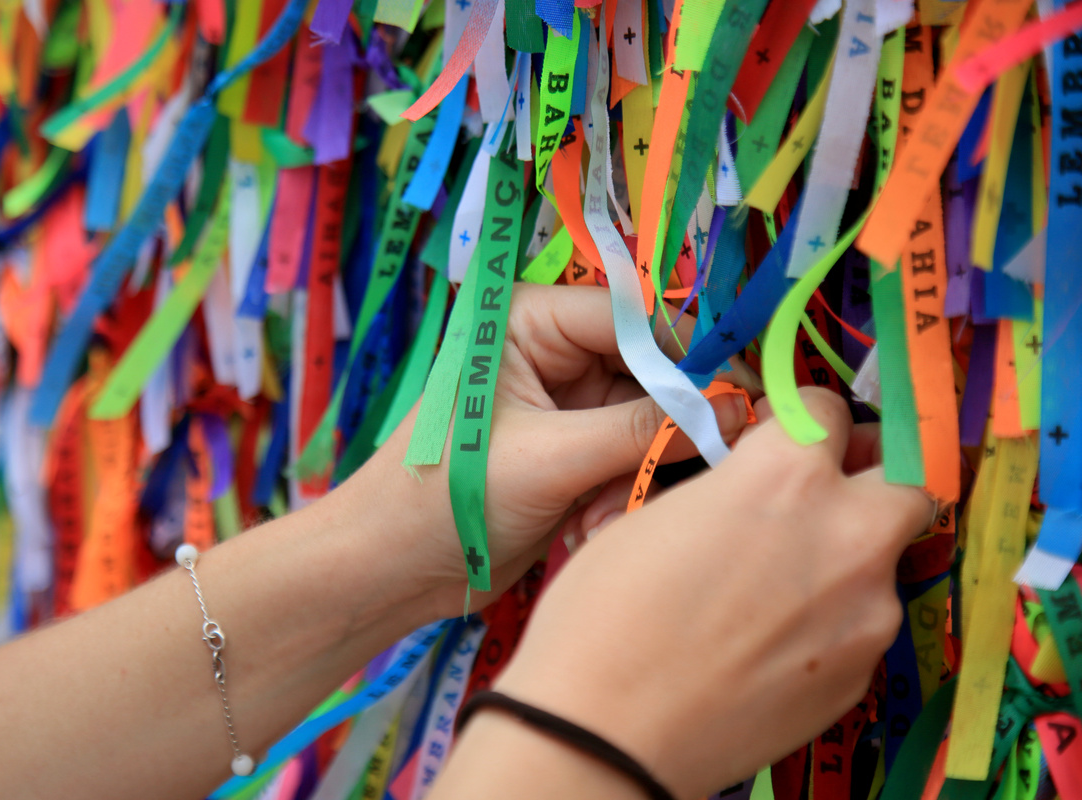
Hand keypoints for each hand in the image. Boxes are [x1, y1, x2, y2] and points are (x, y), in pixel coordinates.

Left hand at [344, 283, 758, 616]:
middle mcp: (553, 348)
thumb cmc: (445, 498)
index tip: (749, 399)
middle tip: (712, 468)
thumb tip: (740, 408)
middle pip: (654, 367)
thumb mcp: (550, 459)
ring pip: (650, 419)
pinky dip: (625, 493)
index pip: (638, 316)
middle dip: (669, 427)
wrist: (390, 571)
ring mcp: (567, 401)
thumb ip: (646, 429)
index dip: (696, 355)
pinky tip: (593, 528)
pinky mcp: (575, 448)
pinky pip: (632, 456)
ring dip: (641, 472)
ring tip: (608, 517)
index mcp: (530, 318)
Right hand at [488, 387, 933, 798]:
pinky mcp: (861, 677)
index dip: (805, 418)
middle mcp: (846, 534)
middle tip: (830, 492)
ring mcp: (865, 612)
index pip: (829, 411)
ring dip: (846, 558)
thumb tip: (755, 487)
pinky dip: (829, 622)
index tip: (788, 434)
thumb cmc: (603, 612)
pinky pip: (859, 626)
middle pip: (911, 477)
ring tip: (775, 591)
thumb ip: (732, 487)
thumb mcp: (657, 514)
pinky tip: (767, 644)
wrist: (602, 731)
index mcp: (784, 476)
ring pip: (882, 560)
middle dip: (876, 475)